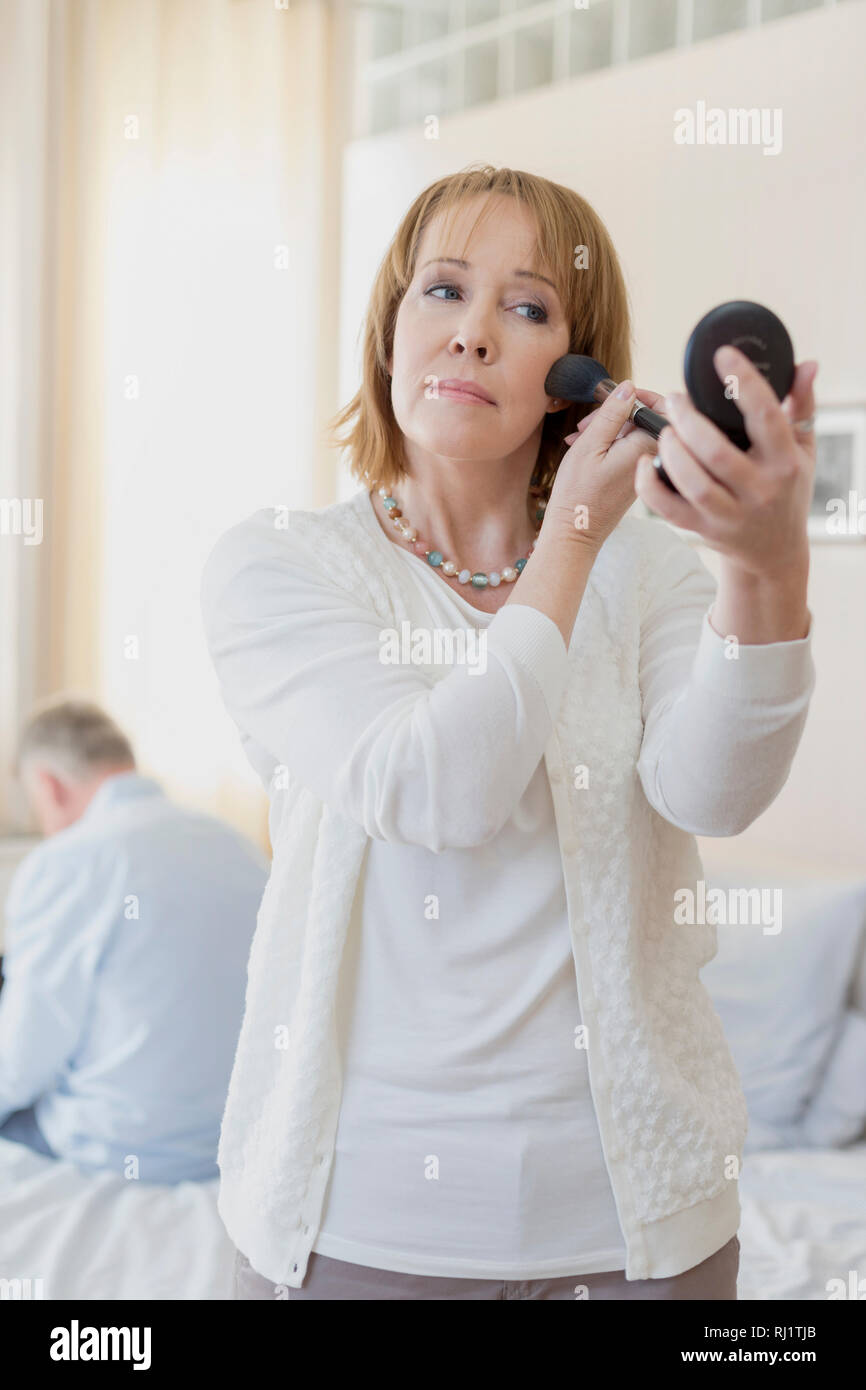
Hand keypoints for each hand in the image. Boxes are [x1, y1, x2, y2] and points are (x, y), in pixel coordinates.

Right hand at [546, 381, 662, 548]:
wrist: (575, 532)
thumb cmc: (578, 493)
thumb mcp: (590, 444)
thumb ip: (612, 413)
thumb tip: (629, 387)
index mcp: (646, 448)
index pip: (660, 407)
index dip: (638, 396)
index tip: (612, 397)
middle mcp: (653, 459)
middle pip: (646, 419)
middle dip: (616, 413)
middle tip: (586, 422)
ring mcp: (646, 470)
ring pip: (635, 434)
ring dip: (608, 429)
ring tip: (578, 437)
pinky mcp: (637, 478)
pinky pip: (630, 450)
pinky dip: (609, 444)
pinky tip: (586, 449)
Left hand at [635, 347, 817, 580]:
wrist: (775, 552)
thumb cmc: (786, 489)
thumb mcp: (802, 449)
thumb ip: (800, 405)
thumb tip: (805, 363)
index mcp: (784, 462)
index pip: (765, 416)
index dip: (743, 382)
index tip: (722, 355)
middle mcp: (759, 490)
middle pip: (716, 452)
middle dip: (689, 420)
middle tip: (676, 398)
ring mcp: (729, 514)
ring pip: (693, 483)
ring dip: (672, 450)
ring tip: (665, 430)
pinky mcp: (703, 530)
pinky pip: (669, 509)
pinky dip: (650, 485)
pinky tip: (646, 462)